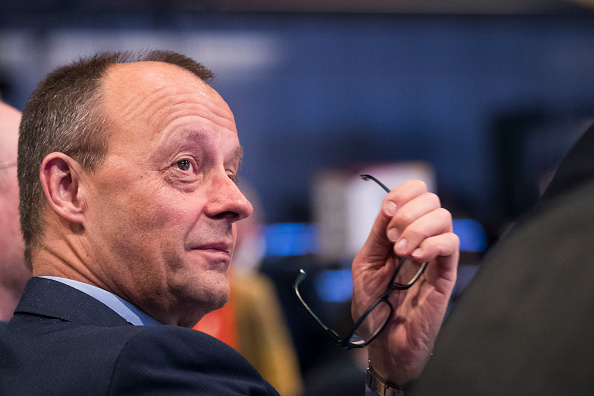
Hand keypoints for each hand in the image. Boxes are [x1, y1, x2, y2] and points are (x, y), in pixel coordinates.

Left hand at [351, 179, 458, 385]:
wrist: (384, 341)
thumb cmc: (374, 305)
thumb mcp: (366, 263)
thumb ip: (377, 234)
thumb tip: (389, 204)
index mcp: (401, 233)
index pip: (416, 193)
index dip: (403, 193)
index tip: (388, 210)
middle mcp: (422, 239)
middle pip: (431, 200)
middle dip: (407, 213)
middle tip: (391, 238)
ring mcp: (436, 256)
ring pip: (443, 217)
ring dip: (417, 229)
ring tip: (401, 253)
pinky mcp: (446, 275)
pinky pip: (451, 245)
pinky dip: (432, 244)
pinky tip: (416, 258)